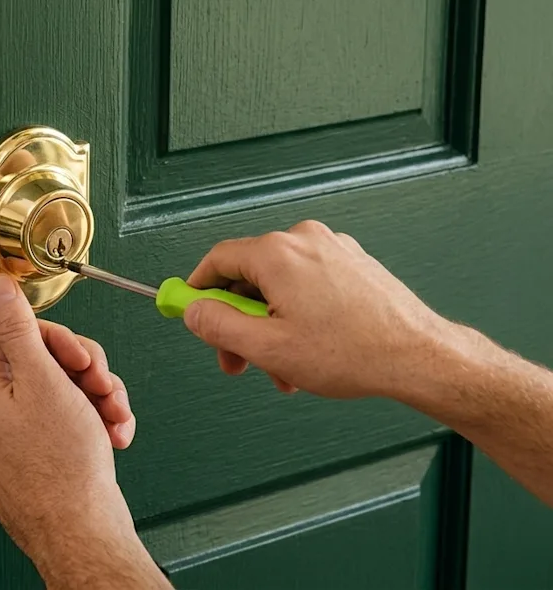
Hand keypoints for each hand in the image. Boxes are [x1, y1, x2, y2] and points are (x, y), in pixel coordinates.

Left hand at [0, 274, 164, 587]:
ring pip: (56, 393)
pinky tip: (109, 436)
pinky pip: (59, 424)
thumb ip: (18, 328)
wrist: (81, 534)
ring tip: (112, 418)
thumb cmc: (62, 469)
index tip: (83, 362)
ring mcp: (5, 440)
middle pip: (40, 364)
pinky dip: (89, 424)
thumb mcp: (44, 380)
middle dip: (83, 374)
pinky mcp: (28, 459)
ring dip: (94, 399)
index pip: (16, 336)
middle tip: (103, 389)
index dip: (60, 344)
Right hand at [183, 220, 450, 398]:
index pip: (218, 260)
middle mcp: (304, 241)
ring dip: (271, 327)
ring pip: (280, 287)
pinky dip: (299, 316)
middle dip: (239, 322)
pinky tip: (309, 353)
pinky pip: (308, 286)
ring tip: (284, 368)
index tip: (188, 311)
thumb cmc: (353, 352)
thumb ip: (218, 326)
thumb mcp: (266, 347)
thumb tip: (194, 312)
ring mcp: (332, 249)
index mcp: (277, 253)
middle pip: (249, 276)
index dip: (198, 290)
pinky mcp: (353, 263)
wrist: (420, 356)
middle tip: (237, 360)